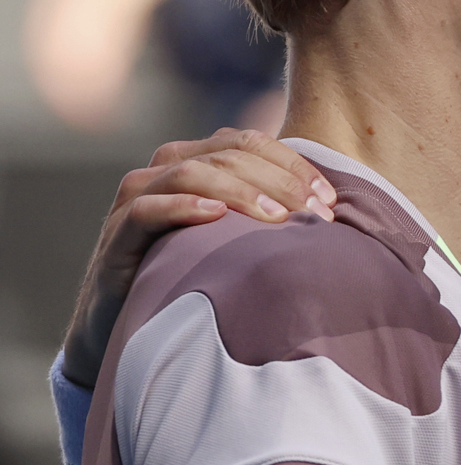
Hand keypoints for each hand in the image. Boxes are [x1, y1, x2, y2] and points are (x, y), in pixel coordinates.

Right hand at [61, 128, 337, 388]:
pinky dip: (184, 207)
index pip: (251, 141)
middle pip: (228, 154)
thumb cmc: (197, 273)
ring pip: (191, 172)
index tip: (331, 199)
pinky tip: (215, 216)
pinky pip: (148, 210)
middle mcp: (165, 168)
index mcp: (199, 158)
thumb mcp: (238, 237)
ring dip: (240, 191)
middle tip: (315, 213)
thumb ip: (273, 211)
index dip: (294, 164)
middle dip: (278, 181)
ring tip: (277, 219)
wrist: (130, 322)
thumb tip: (340, 210)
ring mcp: (137, 198)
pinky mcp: (116, 236)